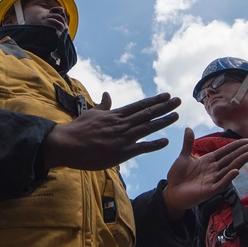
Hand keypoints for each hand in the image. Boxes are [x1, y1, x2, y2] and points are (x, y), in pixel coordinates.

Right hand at [43, 92, 180, 170]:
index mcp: (115, 115)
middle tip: (179, 100)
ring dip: (163, 121)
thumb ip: (103, 105)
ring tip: (176, 115)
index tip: (166, 96)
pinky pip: (141, 148)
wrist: (68, 144)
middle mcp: (122, 124)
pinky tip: (165, 141)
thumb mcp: (91, 113)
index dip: (154, 101)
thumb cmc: (78, 129)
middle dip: (164, 107)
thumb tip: (108, 94)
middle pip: (147, 113)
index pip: (139, 106)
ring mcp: (122, 137)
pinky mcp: (121, 152)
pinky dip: (154, 144)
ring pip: (147, 127)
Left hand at [162, 128, 247, 219]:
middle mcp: (214, 170)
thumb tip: (188, 128)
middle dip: (243, 151)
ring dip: (239, 162)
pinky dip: (228, 178)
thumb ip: (188, 143)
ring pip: (229, 169)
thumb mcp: (183, 157)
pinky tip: (235, 171)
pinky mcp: (209, 191)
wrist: (171, 193)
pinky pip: (221, 184)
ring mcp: (213, 180)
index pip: (226, 151)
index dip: (237, 145)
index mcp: (209, 160)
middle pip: (231, 159)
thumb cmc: (178, 176)